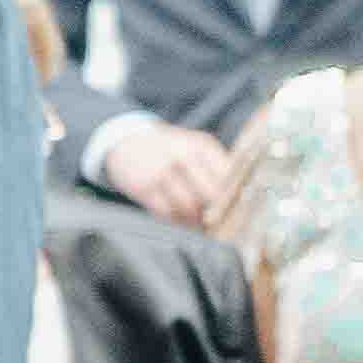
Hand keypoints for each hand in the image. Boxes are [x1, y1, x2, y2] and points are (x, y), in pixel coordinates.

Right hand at [92, 116, 228, 229]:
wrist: (127, 140)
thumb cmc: (169, 149)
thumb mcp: (195, 146)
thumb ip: (216, 166)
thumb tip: (235, 198)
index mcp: (201, 146)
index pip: (227, 176)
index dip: (233, 195)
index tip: (235, 207)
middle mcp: (182, 157)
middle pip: (210, 194)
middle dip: (215, 211)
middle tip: (218, 220)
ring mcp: (161, 172)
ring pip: (188, 207)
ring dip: (195, 219)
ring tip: (198, 222)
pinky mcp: (143, 188)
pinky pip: (166, 212)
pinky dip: (175, 220)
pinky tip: (179, 219)